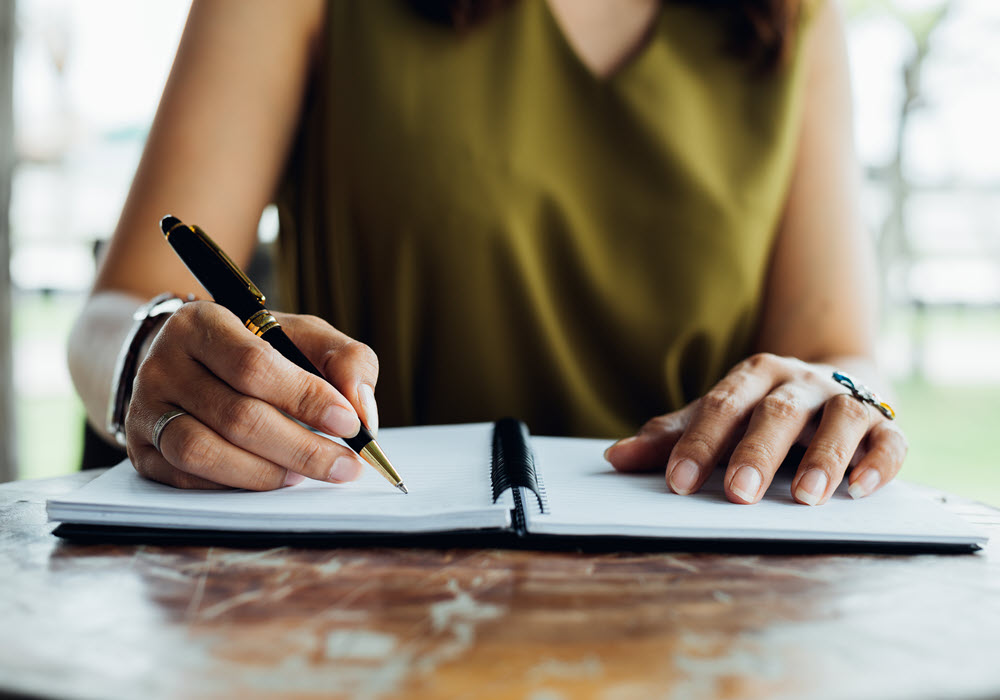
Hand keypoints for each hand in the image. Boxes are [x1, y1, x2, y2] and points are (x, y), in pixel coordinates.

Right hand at [125, 302, 378, 489]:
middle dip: (301, 448)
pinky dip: (235, 486)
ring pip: (204, 453)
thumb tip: (362, 409)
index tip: (349, 424)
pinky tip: (271, 480)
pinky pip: (187, 479)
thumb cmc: (254, 349)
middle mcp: (162, 364)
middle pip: (236, 416)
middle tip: (344, 466)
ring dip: (266, 473)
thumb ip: (344, 360)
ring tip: (305, 475)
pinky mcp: (140, 451)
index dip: (305, 399)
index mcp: (201, 323)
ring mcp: (145, 410)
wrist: (184, 362)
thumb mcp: (301, 336)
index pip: (254, 366)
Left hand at [605, 353, 907, 504]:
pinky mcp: (883, 422)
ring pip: (839, 419)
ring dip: (824, 457)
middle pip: (776, 412)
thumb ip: (673, 436)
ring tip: (805, 497)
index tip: (677, 483)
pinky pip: (888, 438)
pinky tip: (860, 488)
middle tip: (738, 492)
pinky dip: (877, 461)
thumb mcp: (719, 415)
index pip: (720, 407)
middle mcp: (799, 382)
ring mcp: (844, 398)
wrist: (835, 379)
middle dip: (756, 452)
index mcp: (753, 376)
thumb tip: (615, 457)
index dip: (698, 444)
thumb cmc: (763, 407)